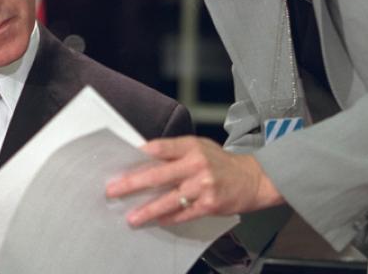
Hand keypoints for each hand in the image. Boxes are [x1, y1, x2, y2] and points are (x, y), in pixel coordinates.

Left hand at [105, 136, 283, 225]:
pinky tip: (155, 220)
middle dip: (133, 184)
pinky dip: (168, 218)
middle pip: (159, 175)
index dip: (141, 153)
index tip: (122, 160)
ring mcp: (203, 186)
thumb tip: (144, 158)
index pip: (161, 147)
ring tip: (131, 217)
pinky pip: (183, 214)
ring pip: (169, 200)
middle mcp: (196, 165)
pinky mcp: (209, 205)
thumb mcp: (199, 147)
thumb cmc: (221, 162)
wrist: (254, 179)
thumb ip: (175, 151)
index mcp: (192, 147)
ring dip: (147, 210)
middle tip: (114, 190)